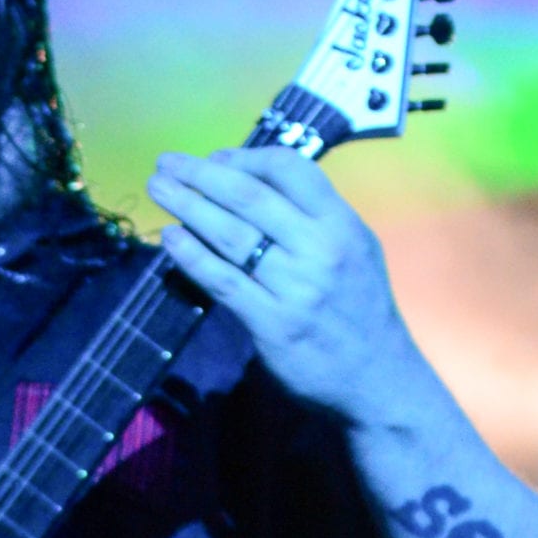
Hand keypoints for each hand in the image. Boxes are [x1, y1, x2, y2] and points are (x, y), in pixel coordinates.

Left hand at [147, 147, 413, 420]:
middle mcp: (320, 249)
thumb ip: (313, 217)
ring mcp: (296, 287)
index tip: (215, 159)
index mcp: (341, 224)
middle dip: (201, 175)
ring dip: (188, 206)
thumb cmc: (359, 308)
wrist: (378, 380)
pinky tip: (170, 238)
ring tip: (158, 188)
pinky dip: (192, 255)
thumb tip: (251, 182)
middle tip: (165, 163)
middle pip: (249, 197)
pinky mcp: (272, 324)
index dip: (245, 157)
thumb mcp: (355, 249)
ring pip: (231, 235)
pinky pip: (223, 281)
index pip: (290, 170)